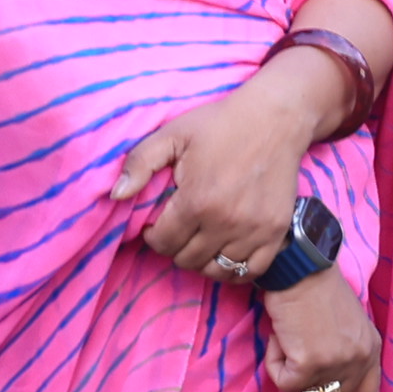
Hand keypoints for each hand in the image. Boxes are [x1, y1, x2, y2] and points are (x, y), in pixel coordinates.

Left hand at [116, 66, 333, 279]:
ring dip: (202, 261)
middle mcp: (225, 222)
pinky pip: (250, 271)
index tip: (157, 225)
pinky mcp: (275, 232)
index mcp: (197, 201)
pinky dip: (234, 270)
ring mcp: (254, 230)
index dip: (154, 236)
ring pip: (217, 270)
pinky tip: (225, 253)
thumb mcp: (172, 134)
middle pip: (188, 259)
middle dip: (175, 248)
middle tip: (178, 230)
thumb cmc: (220, 124)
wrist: (274, 119)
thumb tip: (116, 195)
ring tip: (199, 243)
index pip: (164, 242)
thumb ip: (140, 163)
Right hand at [260, 272, 383, 391]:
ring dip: (287, 366)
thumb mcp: (345, 325)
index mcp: (372, 348)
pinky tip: (279, 336)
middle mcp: (361, 359)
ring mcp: (337, 364)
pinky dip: (274, 361)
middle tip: (293, 352)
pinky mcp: (311, 365)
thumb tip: (319, 388)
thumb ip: (342, 355)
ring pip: (301, 390)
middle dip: (306, 383)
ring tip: (289, 334)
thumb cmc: (314, 290)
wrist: (299, 268)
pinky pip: (282, 381)